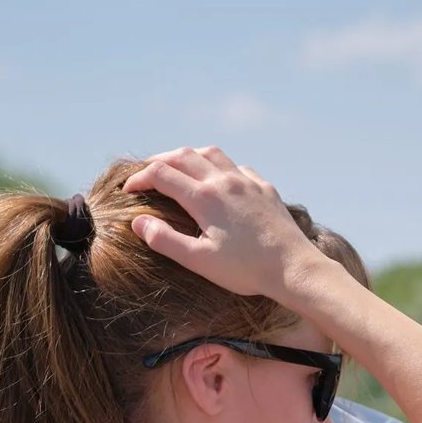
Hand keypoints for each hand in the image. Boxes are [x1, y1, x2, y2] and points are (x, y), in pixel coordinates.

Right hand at [121, 146, 325, 299]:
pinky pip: (236, 166)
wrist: (293, 267)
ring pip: (210, 153)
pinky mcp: (264, 188)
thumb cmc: (245, 269)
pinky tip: (218, 179)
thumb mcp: (198, 260)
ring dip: (188, 156)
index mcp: (204, 197)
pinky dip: (218, 166)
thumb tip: (138, 221)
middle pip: (182, 155)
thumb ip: (164, 240)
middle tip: (145, 174)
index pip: (160, 174)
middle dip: (158, 161)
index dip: (138, 179)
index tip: (127, 190)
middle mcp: (224, 180)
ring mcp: (246, 181)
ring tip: (177, 167)